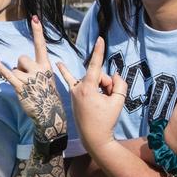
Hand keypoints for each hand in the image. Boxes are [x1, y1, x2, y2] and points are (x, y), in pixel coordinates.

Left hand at [0, 17, 66, 140]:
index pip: (41, 45)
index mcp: (46, 65)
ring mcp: (29, 78)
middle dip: (20, 67)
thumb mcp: (47, 78)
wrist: (49, 113)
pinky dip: (0, 68)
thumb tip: (20, 63)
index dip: (37, 31)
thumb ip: (37, 67)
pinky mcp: (20, 86)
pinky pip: (8, 74)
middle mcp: (38, 69)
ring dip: (16, 77)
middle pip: (21, 58)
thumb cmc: (46, 95)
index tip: (34, 17)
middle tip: (28, 80)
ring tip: (26, 88)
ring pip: (15, 68)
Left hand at [57, 37, 126, 153]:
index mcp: (87, 88)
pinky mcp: (73, 96)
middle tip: (110, 99)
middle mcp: (77, 88)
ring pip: (92, 80)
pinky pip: (69, 81)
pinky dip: (64, 71)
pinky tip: (57, 63)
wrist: (94, 138)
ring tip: (102, 103)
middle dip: (107, 83)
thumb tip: (113, 75)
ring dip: (101, 87)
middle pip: (98, 75)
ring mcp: (74, 92)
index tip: (100, 38)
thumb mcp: (118, 101)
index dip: (99, 52)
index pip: (95, 65)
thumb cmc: (106, 120)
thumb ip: (119, 84)